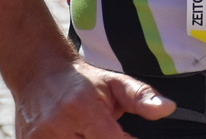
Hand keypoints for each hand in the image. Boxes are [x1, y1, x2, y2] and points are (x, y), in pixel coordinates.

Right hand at [11, 58, 172, 138]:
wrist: (37, 72)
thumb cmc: (82, 81)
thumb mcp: (115, 82)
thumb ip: (141, 97)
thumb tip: (168, 109)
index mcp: (82, 108)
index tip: (129, 136)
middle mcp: (57, 127)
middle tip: (108, 131)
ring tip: (89, 131)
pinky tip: (77, 135)